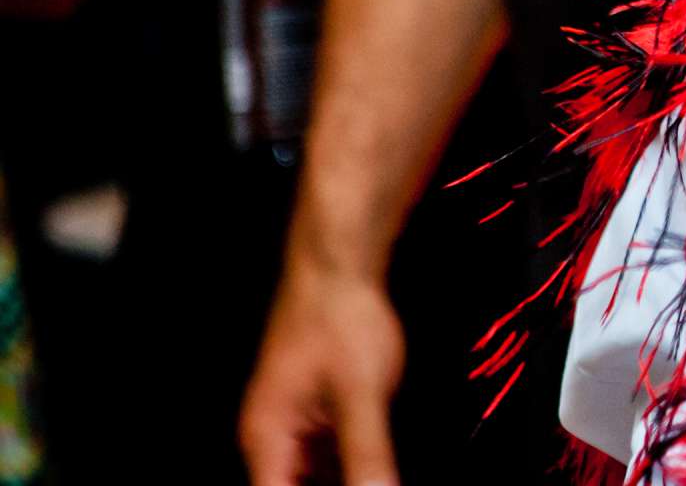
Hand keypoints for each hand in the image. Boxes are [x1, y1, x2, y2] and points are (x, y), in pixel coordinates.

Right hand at [240, 257, 404, 485]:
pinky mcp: (316, 410)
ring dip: (344, 480)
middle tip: (374, 480)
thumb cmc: (342, 319)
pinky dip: (349, 467)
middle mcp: (272, 438)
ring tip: (377, 476)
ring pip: (313, 477)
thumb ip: (366, 452)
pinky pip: (328, 456)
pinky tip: (376, 467)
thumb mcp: (362, 393)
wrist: (338, 263)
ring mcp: (293, 424)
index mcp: (267, 440)